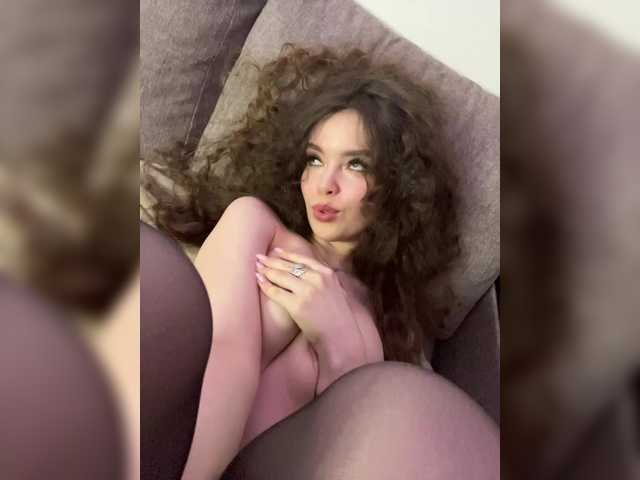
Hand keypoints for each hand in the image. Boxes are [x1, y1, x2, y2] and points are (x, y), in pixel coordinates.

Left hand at [255, 248, 365, 369]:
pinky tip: (259, 280)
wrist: (341, 336)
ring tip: (257, 267)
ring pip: (281, 276)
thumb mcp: (337, 291)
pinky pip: (276, 292)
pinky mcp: (297, 305)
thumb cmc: (339, 317)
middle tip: (259, 257)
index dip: (287, 255)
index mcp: (327, 273)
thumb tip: (311, 274)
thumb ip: (325, 280)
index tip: (275, 251)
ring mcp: (307, 291)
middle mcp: (317, 279)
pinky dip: (265, 285)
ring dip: (266, 270)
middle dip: (272, 261)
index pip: (303, 259)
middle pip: (289, 266)